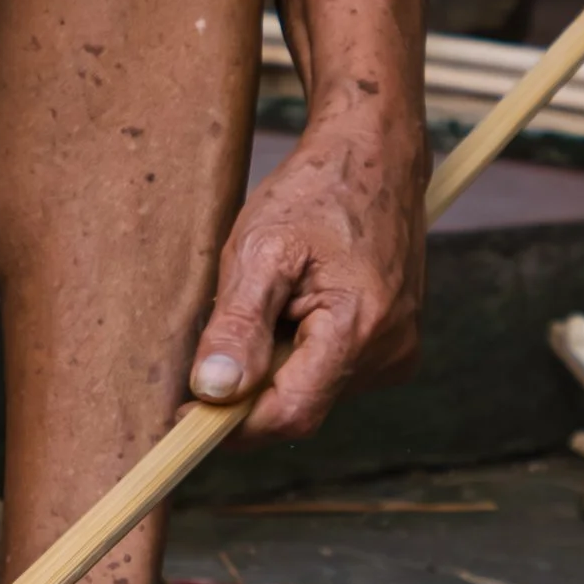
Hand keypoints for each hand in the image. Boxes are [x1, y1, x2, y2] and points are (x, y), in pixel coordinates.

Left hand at [187, 108, 426, 441]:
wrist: (374, 158)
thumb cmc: (315, 193)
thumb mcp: (260, 248)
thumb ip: (238, 324)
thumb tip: (212, 391)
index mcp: (360, 327)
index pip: (289, 414)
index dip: (231, 424)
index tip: (185, 411)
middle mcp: (389, 351)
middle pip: (298, 405)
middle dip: (252, 381)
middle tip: (229, 320)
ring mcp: (398, 352)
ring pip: (312, 390)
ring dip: (275, 362)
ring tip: (273, 299)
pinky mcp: (395, 348)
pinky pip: (330, 372)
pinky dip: (299, 350)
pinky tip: (298, 303)